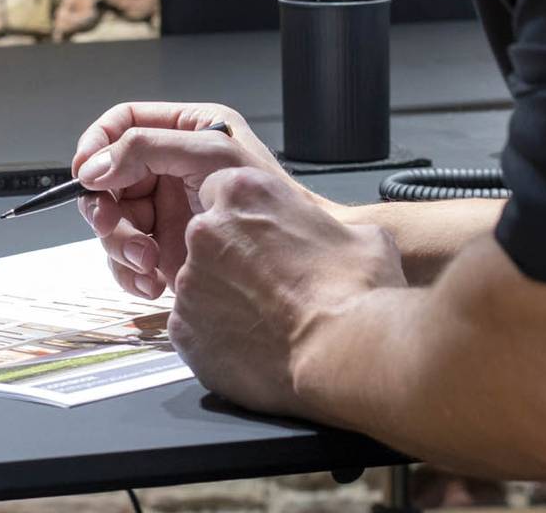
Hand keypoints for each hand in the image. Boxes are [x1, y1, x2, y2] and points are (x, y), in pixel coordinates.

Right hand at [71, 102, 298, 299]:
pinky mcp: (162, 250)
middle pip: (107, 178)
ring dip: (117, 244)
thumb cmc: (272, 200)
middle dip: (104, 207)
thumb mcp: (209, 155)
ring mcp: (162, 211)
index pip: (122, 124)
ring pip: (109, 220)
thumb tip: (96, 165)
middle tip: (111, 223)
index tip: (85, 171)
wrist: (295, 268)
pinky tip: (150, 279)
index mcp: (181, 132)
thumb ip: (147, 148)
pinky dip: (128, 273)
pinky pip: (123, 258)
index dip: (97, 144)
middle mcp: (166, 169)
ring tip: (144, 259)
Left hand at [169, 164, 405, 415]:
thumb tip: (336, 242)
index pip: (221, 191)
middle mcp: (206, 230)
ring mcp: (191, 281)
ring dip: (223, 299)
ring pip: (199, 285)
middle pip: (207, 238)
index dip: (244, 220)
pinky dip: (215, 338)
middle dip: (231, 259)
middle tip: (268, 287)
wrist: (347, 354)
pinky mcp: (184, 330)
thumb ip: (327, 227)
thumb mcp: (361, 234)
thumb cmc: (357, 292)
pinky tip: (252, 348)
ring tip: (266, 323)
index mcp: (243, 193)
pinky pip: (192, 328)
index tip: (263, 242)